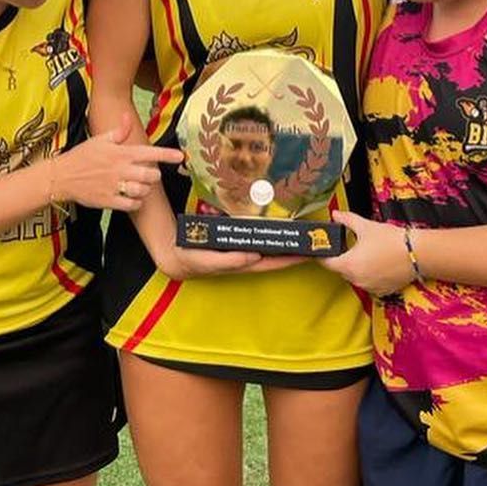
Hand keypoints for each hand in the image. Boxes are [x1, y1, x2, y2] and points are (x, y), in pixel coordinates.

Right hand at [52, 114, 183, 211]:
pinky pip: (132, 205)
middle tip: (148, 174)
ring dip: (145, 189)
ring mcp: (114, 186)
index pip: (149, 153)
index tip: (181, 157)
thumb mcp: (100, 139)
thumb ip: (119, 131)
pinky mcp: (109, 201)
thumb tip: (127, 116)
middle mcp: (120, 169)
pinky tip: (132, 197)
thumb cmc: (82, 156)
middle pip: (150, 175)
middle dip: (154, 175)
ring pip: (143, 191)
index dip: (167, 155)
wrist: (62, 176)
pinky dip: (136, 202)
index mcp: (120, 153)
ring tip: (139, 186)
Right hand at [150, 240, 297, 280]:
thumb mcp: (210, 261)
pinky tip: (271, 221)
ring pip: (267, 244)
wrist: (175, 255)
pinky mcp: (234, 241)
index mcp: (244, 263)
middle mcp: (246, 256)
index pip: (273, 263)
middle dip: (293, 247)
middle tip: (311, 237)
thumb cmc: (193, 260)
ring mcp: (241, 249)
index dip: (292, 259)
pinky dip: (265, 231)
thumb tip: (253, 255)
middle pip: (275, 253)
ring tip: (298, 228)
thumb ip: (230, 261)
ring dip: (282, 238)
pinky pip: (255, 235)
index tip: (309, 253)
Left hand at [323, 212, 411, 296]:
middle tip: (353, 246)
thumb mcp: (365, 226)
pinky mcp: (380, 291)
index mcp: (348, 265)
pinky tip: (378, 264)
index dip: (323, 254)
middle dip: (344, 258)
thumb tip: (335, 214)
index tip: (323, 249)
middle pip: (341, 269)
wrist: (416, 253)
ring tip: (369, 253)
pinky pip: (368, 283)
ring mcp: (369, 287)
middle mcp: (356, 279)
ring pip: (355, 277)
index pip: (326, 262)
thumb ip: (346, 220)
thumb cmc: (391, 240)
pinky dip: (369, 275)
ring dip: (357, 267)